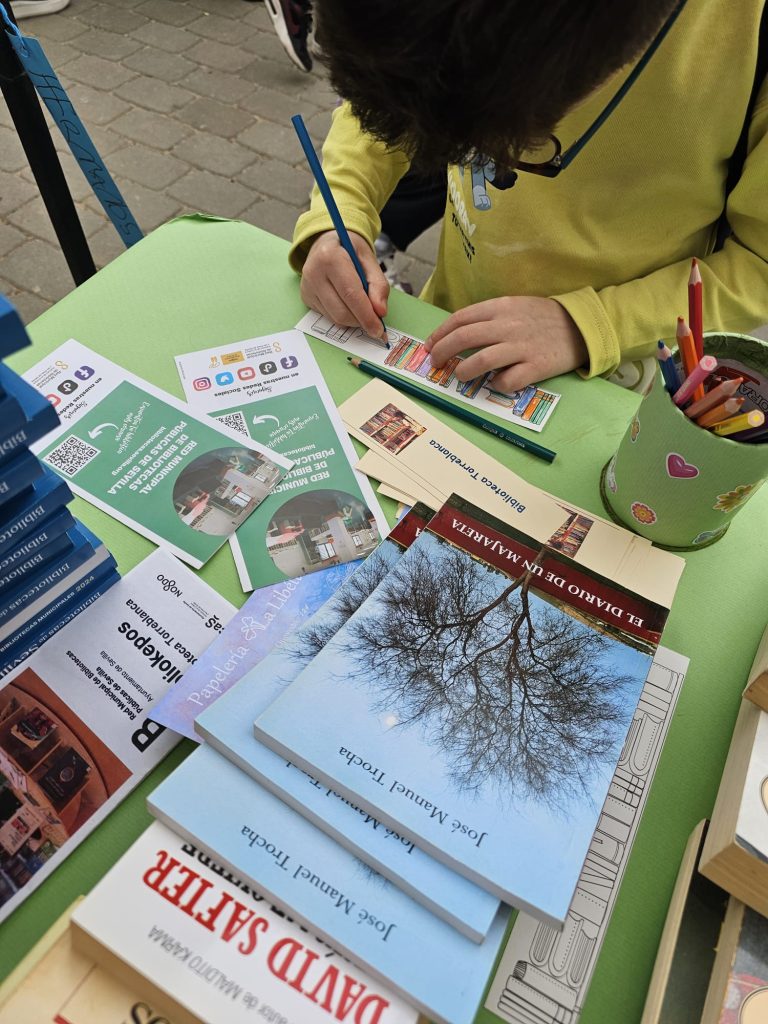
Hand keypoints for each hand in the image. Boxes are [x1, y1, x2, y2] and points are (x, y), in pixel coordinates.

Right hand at [300, 230, 388, 340]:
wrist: (327, 242)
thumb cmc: (350, 250)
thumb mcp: (369, 260)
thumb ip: (378, 285)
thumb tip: (380, 312)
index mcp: (330, 257)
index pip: (350, 294)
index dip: (366, 315)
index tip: (379, 329)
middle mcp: (314, 272)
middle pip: (341, 311)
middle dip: (361, 321)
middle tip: (375, 321)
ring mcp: (307, 286)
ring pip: (335, 318)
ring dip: (353, 319)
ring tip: (361, 306)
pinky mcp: (306, 297)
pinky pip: (328, 316)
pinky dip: (343, 316)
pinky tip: (346, 302)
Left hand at [424, 296, 588, 391]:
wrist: (581, 326)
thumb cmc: (543, 318)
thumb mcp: (515, 307)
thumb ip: (489, 318)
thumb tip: (458, 335)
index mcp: (501, 307)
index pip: (460, 319)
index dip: (440, 334)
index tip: (430, 346)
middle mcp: (508, 325)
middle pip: (464, 338)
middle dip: (442, 352)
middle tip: (435, 364)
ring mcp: (522, 347)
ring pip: (481, 360)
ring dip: (464, 371)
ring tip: (459, 376)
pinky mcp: (536, 367)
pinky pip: (508, 380)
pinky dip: (496, 384)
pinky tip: (494, 384)